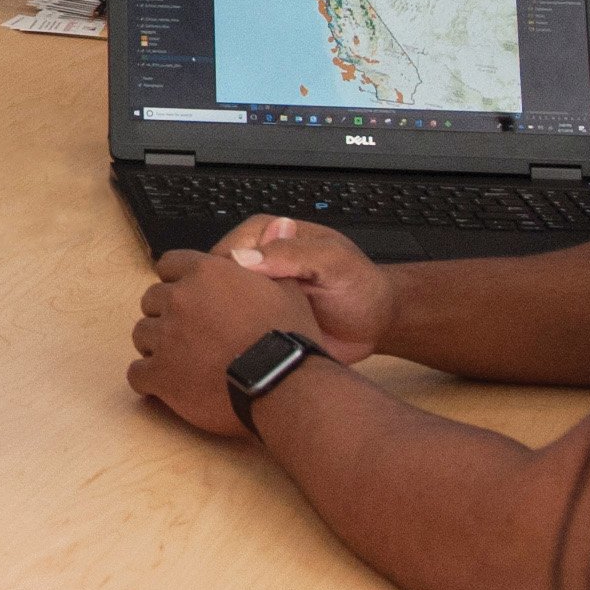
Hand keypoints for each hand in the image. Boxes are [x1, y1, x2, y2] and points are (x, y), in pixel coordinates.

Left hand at [130, 247, 321, 437]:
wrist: (284, 385)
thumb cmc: (287, 338)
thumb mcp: (288, 288)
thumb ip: (273, 256)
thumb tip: (279, 223)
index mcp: (206, 273)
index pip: (168, 264)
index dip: (177, 281)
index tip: (190, 298)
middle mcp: (179, 299)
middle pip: (151, 300)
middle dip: (165, 314)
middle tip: (189, 333)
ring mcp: (166, 337)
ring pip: (141, 335)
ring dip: (157, 346)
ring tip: (182, 361)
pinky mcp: (160, 374)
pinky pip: (136, 373)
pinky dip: (149, 380)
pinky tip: (167, 386)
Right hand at [207, 214, 392, 363]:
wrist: (376, 324)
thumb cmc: (358, 285)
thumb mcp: (333, 262)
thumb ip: (293, 254)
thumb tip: (240, 259)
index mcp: (263, 236)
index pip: (220, 254)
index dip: (217, 279)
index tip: (223, 305)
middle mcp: (252, 263)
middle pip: (212, 282)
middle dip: (215, 305)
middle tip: (228, 332)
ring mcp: (252, 296)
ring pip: (217, 308)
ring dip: (220, 326)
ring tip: (234, 345)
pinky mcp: (256, 323)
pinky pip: (233, 331)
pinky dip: (231, 341)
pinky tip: (238, 354)